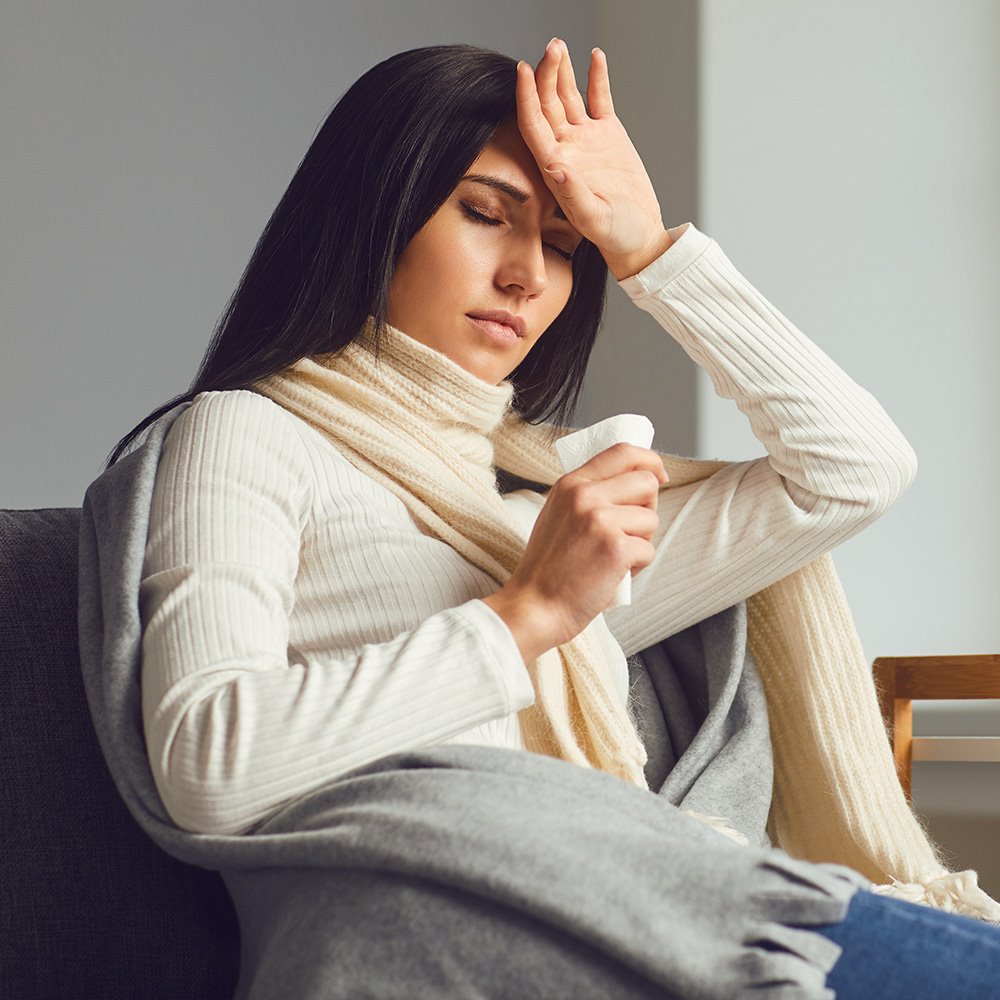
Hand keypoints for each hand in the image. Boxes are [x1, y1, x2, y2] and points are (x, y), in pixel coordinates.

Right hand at [483, 443, 666, 659]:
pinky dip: (638, 567)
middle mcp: (585, 496)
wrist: (534, 606)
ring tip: (612, 558)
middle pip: (646, 482)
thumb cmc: (547, 568)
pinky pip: (649, 549)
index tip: (658, 476)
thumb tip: (632, 481)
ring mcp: (600, 520)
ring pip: (651, 519)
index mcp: (571, 484)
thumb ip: (587, 494)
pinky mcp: (615, 548)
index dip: (650, 461)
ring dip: (641, 542)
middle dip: (648, 508)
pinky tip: (613, 574)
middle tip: (628, 532)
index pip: (623, 452)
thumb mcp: (557, 514)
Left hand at [515, 38, 672, 278]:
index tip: (523, 70)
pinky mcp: (609, 135)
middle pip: (548, 104)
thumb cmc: (615, 235)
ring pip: (568, 97)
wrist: (638, 236)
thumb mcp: (595, 218)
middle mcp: (566, 149)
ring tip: (559, 44)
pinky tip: (595, 56)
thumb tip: (556, 167)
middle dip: (547, 74)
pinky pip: (599, 99)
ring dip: (563, 71)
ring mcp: (586, 140)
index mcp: (555, 167)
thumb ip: (574, 194)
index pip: (533, 125)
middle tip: (552, 48)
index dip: (526, 97)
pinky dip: (596, 78)